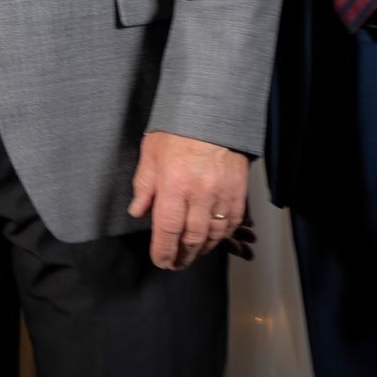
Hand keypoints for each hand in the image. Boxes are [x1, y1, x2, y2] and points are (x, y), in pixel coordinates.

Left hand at [128, 130, 252, 269]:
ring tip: (192, 255)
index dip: (162, 251)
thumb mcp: (151, 153)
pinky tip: (213, 239)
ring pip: (212, 234)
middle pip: (190, 238)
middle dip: (181, 256)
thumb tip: (138, 212)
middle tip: (175, 264)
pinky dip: (222, 235)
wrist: (213, 112)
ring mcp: (221, 194)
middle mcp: (198, 194)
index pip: (166, 230)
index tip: (160, 261)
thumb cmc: (178, 129)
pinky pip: (232, 222)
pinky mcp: (238, 192)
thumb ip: (144, 186)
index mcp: (173, 185)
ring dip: (201, 249)